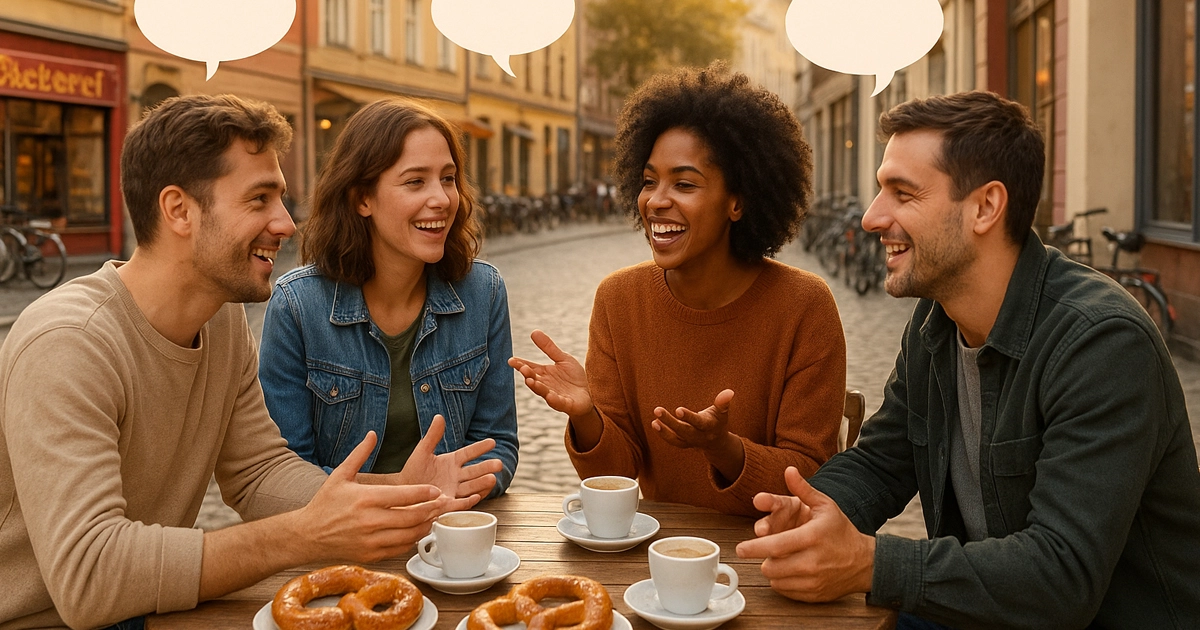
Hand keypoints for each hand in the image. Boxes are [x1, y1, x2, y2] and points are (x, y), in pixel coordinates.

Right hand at [298, 431, 463, 562]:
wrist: (307, 535)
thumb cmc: (325, 503)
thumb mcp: (340, 475)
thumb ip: (360, 454)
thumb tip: (372, 434)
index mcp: (366, 498)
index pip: (405, 495)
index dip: (425, 493)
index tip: (436, 490)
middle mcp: (371, 521)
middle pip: (413, 516)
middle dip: (432, 510)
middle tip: (442, 504)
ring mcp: (371, 540)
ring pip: (410, 535)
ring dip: (426, 525)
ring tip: (433, 516)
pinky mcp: (371, 555)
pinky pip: (400, 548)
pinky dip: (412, 540)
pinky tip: (417, 531)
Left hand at [359, 415, 500, 500]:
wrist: (403, 491)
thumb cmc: (413, 472)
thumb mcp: (423, 451)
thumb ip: (433, 435)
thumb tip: (439, 416)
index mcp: (452, 461)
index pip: (469, 453)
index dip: (480, 448)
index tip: (492, 442)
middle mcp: (456, 476)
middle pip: (475, 471)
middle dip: (487, 467)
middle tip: (498, 464)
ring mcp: (454, 490)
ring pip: (471, 487)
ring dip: (482, 483)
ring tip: (492, 478)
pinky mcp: (448, 504)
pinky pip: (460, 503)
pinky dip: (468, 501)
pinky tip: (476, 496)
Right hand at [508, 330, 593, 417]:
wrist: (590, 393)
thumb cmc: (574, 377)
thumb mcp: (563, 359)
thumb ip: (549, 348)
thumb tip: (533, 331)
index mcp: (544, 373)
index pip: (529, 368)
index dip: (520, 364)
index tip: (511, 360)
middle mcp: (546, 385)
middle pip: (534, 379)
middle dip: (527, 374)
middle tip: (523, 368)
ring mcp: (555, 395)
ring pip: (543, 392)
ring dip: (536, 387)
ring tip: (530, 381)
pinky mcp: (566, 404)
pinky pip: (558, 403)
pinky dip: (554, 400)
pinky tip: (550, 396)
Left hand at [653, 389, 744, 480]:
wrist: (717, 442)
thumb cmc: (718, 421)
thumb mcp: (722, 413)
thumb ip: (723, 403)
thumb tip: (729, 392)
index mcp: (709, 427)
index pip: (698, 422)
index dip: (689, 417)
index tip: (678, 410)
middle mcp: (699, 436)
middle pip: (684, 430)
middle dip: (670, 422)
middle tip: (657, 410)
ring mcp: (691, 442)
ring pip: (676, 438)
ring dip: (664, 431)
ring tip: (654, 421)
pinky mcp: (684, 443)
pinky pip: (673, 441)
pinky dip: (664, 434)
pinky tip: (655, 423)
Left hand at [735, 467, 874, 601]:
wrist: (865, 562)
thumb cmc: (841, 531)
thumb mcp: (825, 506)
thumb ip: (803, 489)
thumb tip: (789, 470)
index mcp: (812, 537)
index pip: (775, 546)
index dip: (754, 548)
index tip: (740, 549)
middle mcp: (812, 561)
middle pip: (771, 566)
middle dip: (763, 558)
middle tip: (767, 551)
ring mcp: (814, 581)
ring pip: (775, 580)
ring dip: (772, 570)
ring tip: (781, 559)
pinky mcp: (814, 595)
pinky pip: (785, 591)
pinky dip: (782, 582)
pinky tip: (791, 571)